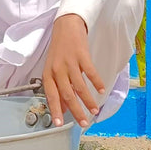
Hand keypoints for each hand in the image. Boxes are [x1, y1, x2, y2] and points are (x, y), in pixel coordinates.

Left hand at [42, 13, 104, 127]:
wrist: (66, 25)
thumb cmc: (60, 49)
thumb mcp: (54, 68)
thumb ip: (58, 87)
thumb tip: (62, 107)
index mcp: (49, 74)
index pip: (51, 96)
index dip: (56, 110)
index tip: (60, 124)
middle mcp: (57, 70)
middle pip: (67, 95)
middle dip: (76, 111)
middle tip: (83, 123)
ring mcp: (69, 62)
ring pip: (79, 87)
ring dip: (88, 100)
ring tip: (94, 110)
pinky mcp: (81, 55)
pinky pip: (90, 72)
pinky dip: (96, 82)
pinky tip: (101, 90)